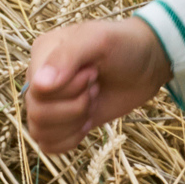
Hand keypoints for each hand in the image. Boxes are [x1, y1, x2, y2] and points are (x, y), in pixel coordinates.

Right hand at [24, 18, 170, 156]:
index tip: (93, 72)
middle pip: (37, 113)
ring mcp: (50, 102)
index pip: (36, 90)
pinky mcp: (62, 122)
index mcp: (42, 54)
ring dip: (74, 121)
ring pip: (39, 132)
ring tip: (93, 100)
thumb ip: (67, 56)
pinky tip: (88, 123)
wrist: (148, 63)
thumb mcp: (100, 39)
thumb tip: (39, 85)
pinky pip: (48, 144)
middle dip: (76, 105)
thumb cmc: (125, 44)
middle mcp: (39, 80)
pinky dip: (69, 139)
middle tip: (96, 86)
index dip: (68, 89)